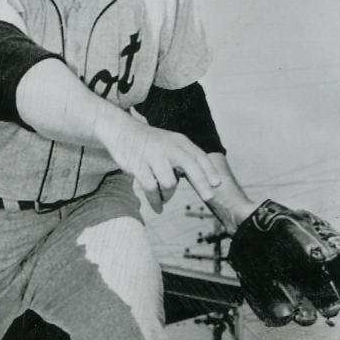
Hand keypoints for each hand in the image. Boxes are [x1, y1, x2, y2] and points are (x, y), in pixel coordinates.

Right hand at [98, 115, 220, 212]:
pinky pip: (150, 189)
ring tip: (165, 199)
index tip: (217, 184)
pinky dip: (156, 201)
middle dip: (201, 183)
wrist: (121, 131)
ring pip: (169, 182)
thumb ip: (186, 157)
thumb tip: (206, 180)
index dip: (209, 170)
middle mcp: (168, 147)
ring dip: (169, 195)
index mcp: (179, 141)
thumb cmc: (150, 142)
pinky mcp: (137, 166)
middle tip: (209, 197)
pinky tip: (158, 208)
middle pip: (190, 165)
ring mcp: (152, 156)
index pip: (198, 156)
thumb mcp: (170, 143)